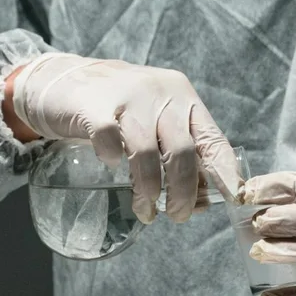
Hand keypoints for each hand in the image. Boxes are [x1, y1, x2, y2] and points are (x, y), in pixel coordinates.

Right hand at [6, 53, 241, 222]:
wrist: (63, 79)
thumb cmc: (119, 109)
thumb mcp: (156, 123)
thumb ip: (179, 155)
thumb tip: (202, 202)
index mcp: (183, 97)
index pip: (212, 138)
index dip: (224, 172)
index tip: (231, 199)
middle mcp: (160, 93)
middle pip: (182, 151)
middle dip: (183, 192)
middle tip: (178, 215)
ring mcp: (126, 97)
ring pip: (147, 151)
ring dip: (148, 188)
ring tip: (146, 210)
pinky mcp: (93, 105)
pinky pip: (108, 137)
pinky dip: (113, 157)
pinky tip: (112, 166)